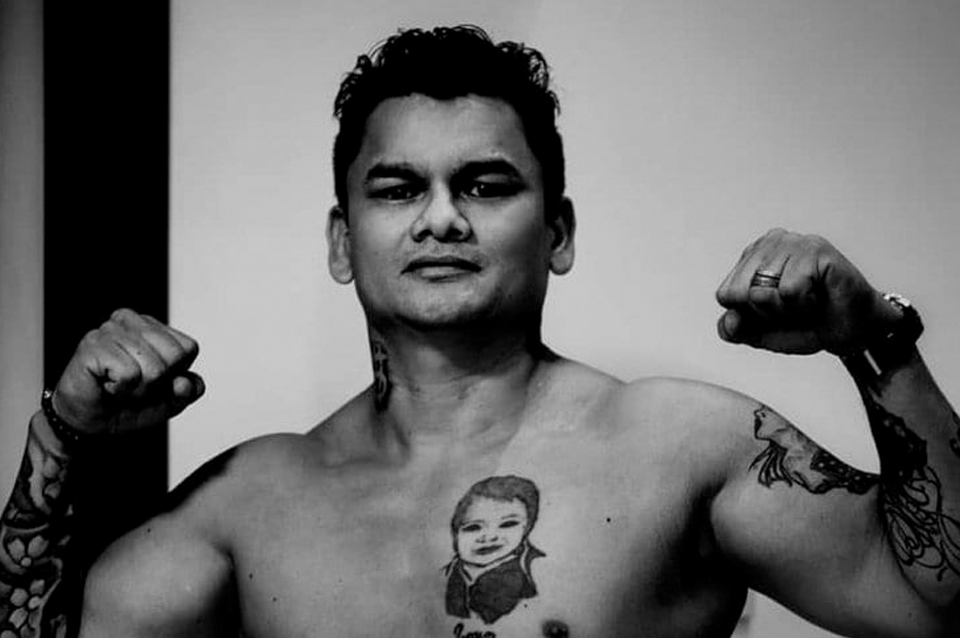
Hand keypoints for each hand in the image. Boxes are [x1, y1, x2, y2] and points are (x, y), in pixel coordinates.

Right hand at [51, 308, 204, 433]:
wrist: (88, 422)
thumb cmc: (127, 405)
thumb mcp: (169, 401)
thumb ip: (188, 391)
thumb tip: (185, 382)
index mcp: (153, 327)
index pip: (188, 348)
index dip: (176, 375)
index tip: (153, 382)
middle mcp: (132, 321)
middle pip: (174, 357)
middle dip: (158, 384)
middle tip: (134, 387)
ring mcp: (110, 331)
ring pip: (154, 369)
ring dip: (138, 391)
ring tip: (119, 387)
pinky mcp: (92, 346)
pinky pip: (129, 375)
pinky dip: (121, 390)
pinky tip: (105, 385)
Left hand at [715, 228, 899, 354]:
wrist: (851, 330)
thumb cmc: (807, 323)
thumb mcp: (760, 333)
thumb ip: (734, 329)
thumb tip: (729, 320)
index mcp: (750, 258)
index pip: (726, 294)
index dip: (750, 314)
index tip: (776, 311)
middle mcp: (769, 243)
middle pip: (741, 293)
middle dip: (767, 313)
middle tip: (793, 308)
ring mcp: (792, 242)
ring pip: (764, 291)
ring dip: (788, 310)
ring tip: (807, 301)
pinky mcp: (815, 249)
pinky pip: (790, 290)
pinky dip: (805, 304)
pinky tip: (819, 295)